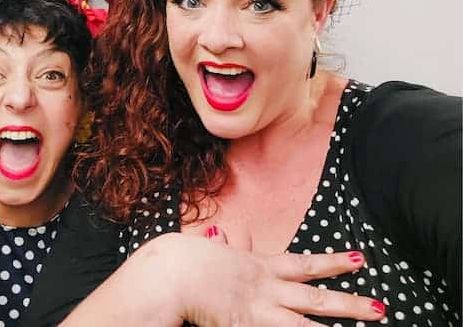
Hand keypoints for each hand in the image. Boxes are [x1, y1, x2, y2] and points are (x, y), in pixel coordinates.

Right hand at [148, 233, 385, 325]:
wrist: (171, 274)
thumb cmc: (185, 259)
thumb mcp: (210, 248)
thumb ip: (224, 245)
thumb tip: (224, 235)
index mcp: (259, 267)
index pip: (304, 264)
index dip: (333, 262)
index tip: (360, 260)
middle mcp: (265, 290)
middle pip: (316, 300)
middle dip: (350, 305)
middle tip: (381, 309)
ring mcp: (258, 313)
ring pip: (305, 326)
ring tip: (364, 326)